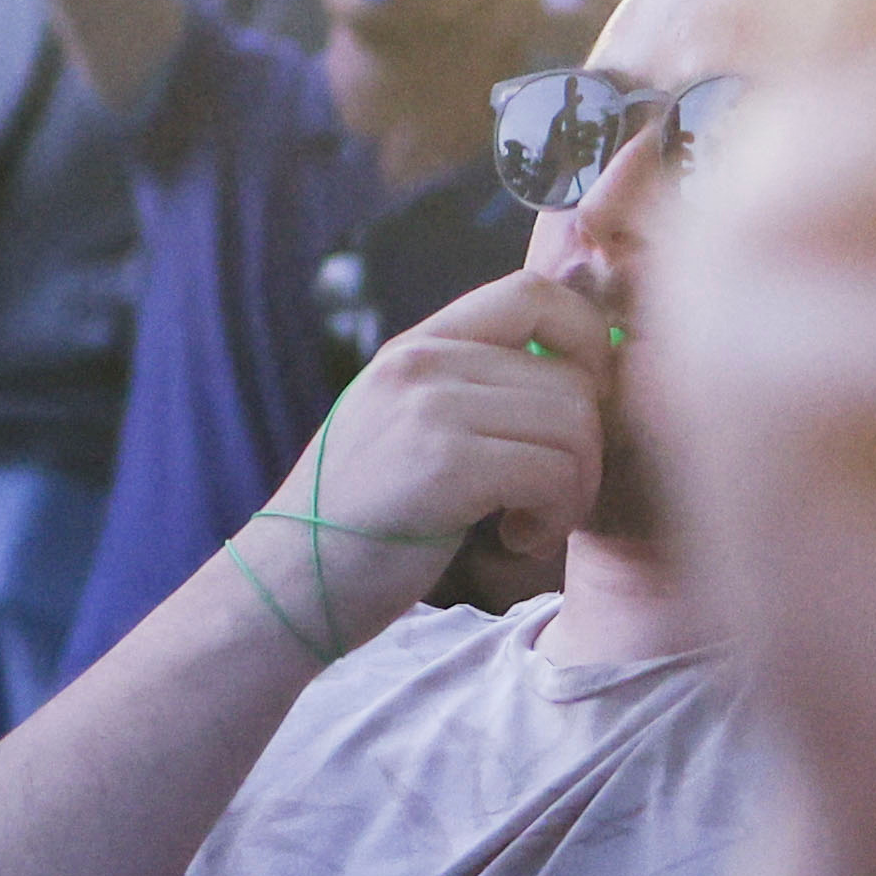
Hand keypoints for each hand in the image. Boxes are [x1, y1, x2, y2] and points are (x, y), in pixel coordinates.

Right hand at [218, 269, 612, 664]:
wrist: (287, 582)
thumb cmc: (360, 520)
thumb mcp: (403, 425)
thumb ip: (467, 388)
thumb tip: (576, 376)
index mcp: (415, 345)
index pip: (533, 292)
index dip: (586, 341)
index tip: (579, 408)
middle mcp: (421, 362)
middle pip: (572, 375)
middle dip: (588, 447)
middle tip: (553, 496)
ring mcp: (429, 409)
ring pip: (574, 424)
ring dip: (574, 488)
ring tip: (530, 521)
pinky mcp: (444, 466)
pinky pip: (554, 473)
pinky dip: (555, 517)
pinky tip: (515, 538)